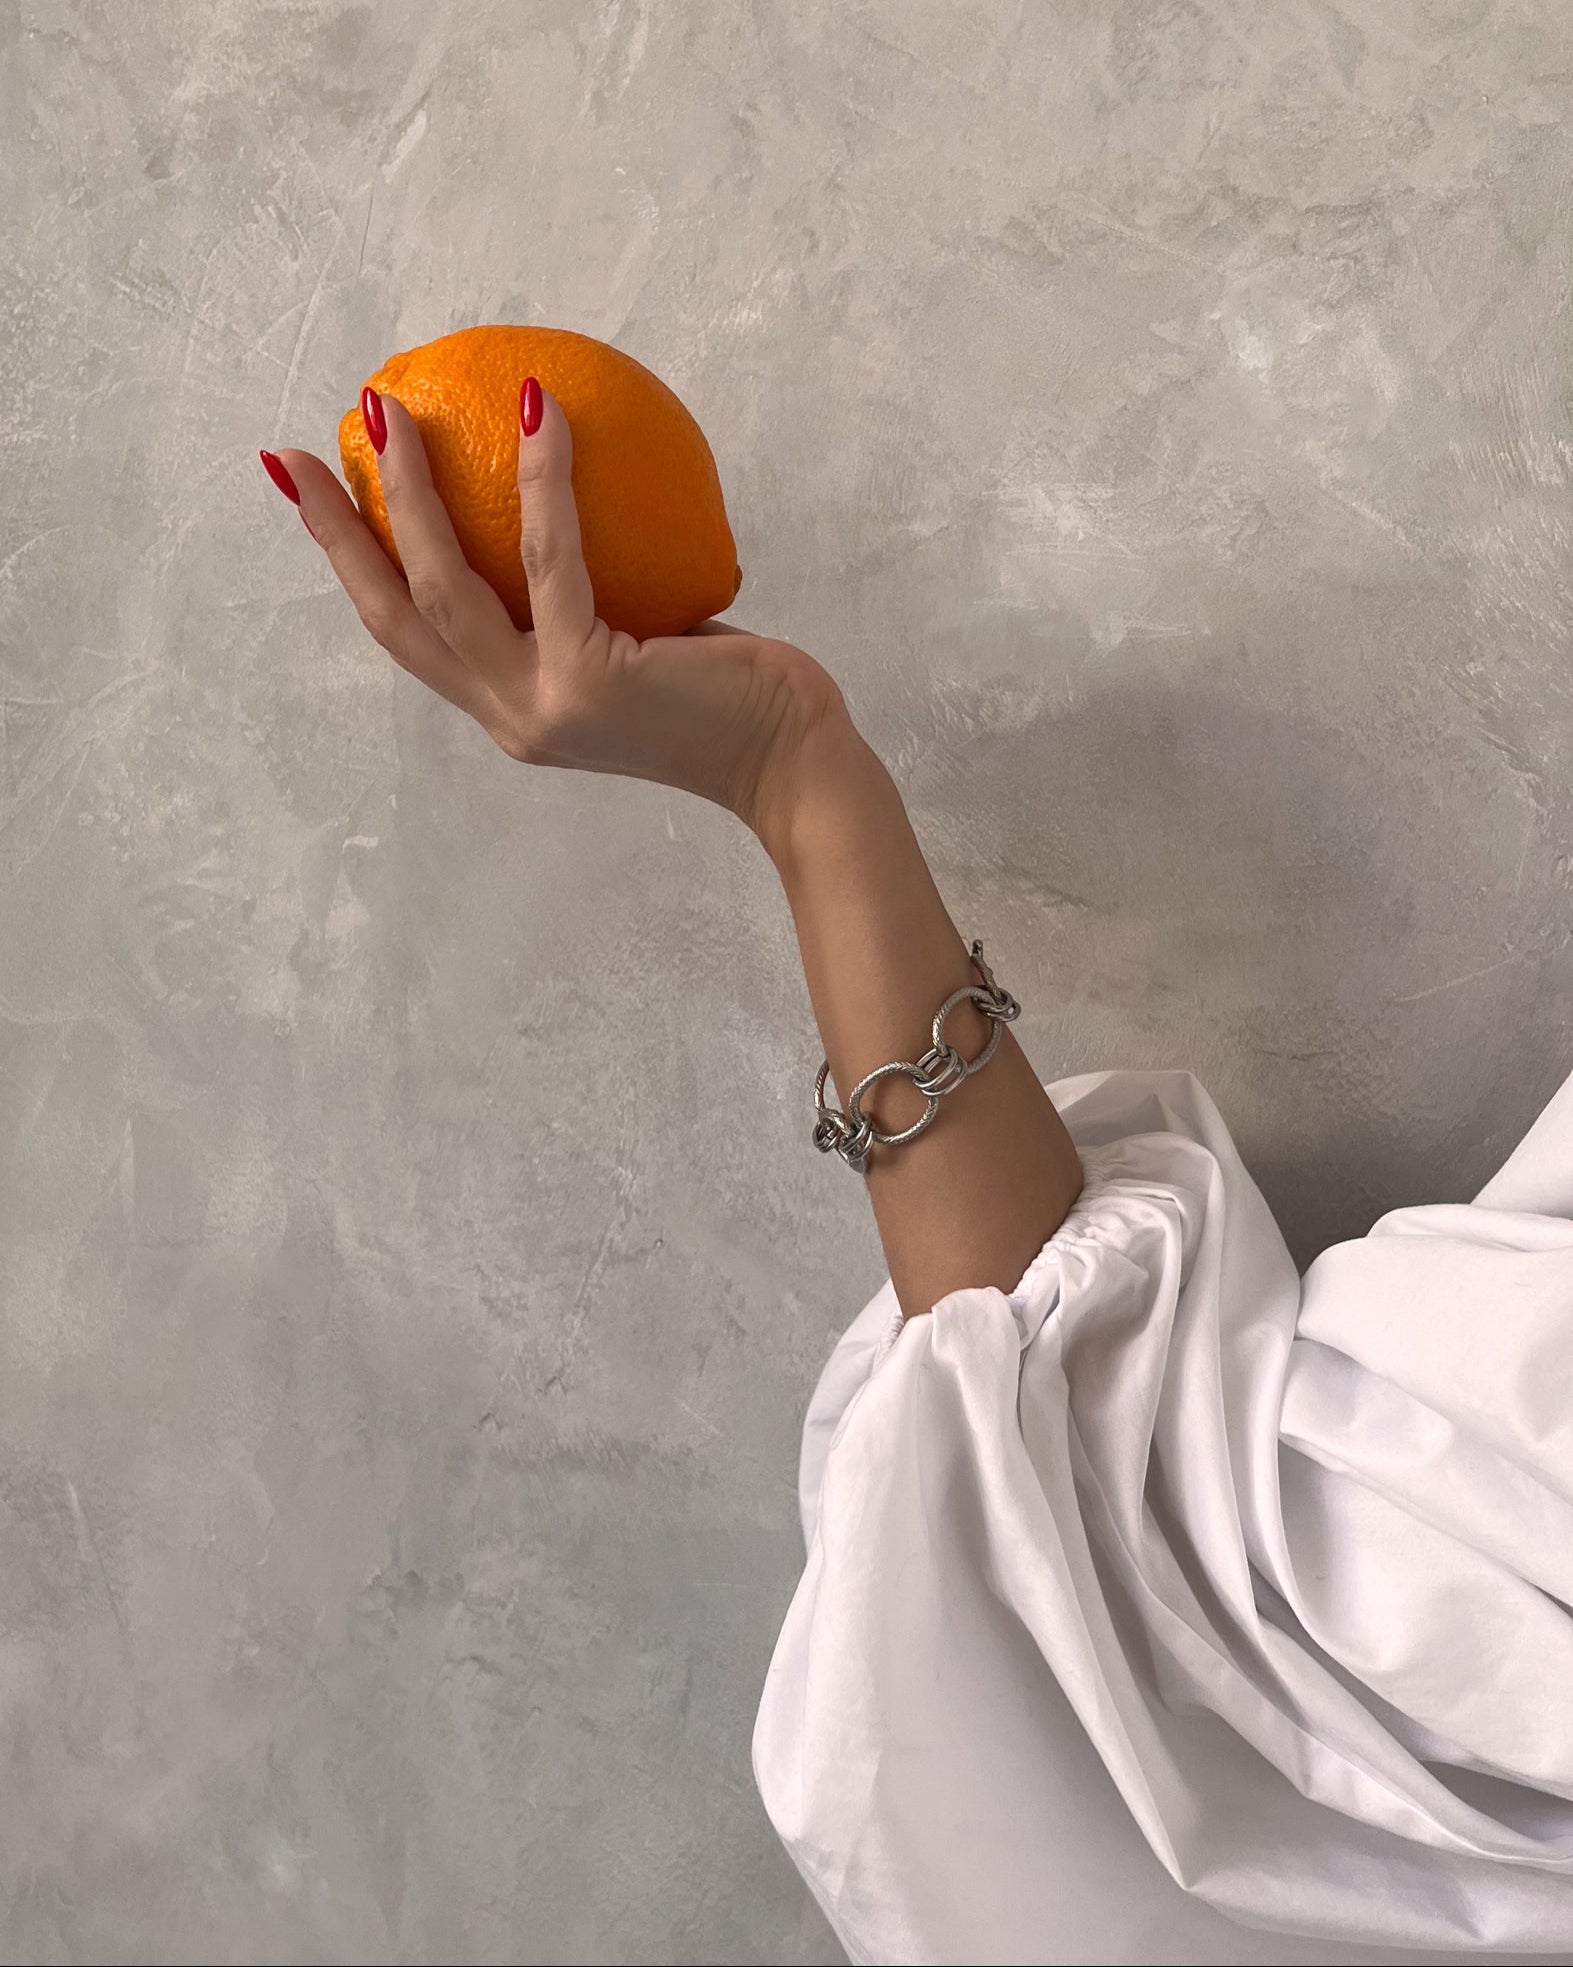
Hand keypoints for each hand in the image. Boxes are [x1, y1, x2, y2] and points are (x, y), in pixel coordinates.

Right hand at [269, 383, 847, 841]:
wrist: (792, 765)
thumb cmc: (731, 697)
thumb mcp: (638, 645)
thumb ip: (589, 599)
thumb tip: (562, 501)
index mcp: (513, 710)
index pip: (412, 636)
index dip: (354, 567)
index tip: (313, 496)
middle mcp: (513, 717)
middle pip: (397, 615)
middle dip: (338, 534)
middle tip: (302, 453)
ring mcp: (543, 706)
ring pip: (449, 588)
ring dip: (411, 495)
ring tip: (391, 413)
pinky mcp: (590, 681)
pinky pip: (554, 560)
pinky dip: (543, 481)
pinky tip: (540, 411)